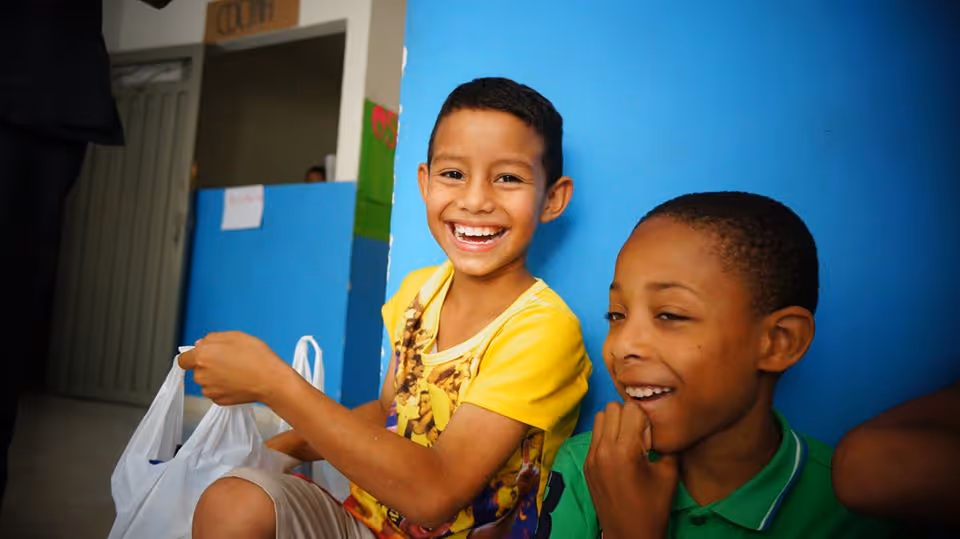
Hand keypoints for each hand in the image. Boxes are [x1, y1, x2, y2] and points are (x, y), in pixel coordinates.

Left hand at [177, 331, 290, 404]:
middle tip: (229, 360)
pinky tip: (238, 381)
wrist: (271, 380)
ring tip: (236, 371)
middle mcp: (201, 375)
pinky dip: (224, 387)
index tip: (202, 355)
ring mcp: (210, 390)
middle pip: (197, 370)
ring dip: (216, 376)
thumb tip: (200, 344)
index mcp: (202, 356)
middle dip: (208, 365)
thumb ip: (213, 338)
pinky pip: (216, 391)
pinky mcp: (219, 400)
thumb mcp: (236, 336)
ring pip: (207, 381)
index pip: (183, 359)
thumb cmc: (256, 357)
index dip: (192, 356)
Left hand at [585, 401, 677, 538]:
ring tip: (629, 439)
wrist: (629, 535)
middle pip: (612, 408)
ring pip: (599, 418)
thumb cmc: (652, 508)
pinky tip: (620, 452)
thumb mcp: (669, 475)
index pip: (630, 409)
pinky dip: (607, 435)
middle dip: (628, 414)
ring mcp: (590, 457)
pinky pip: (595, 436)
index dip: (645, 415)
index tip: (651, 430)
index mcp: (623, 450)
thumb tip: (668, 426)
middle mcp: (602, 449)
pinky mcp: (586, 465)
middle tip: (641, 433)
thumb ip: (668, 446)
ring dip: (615, 422)